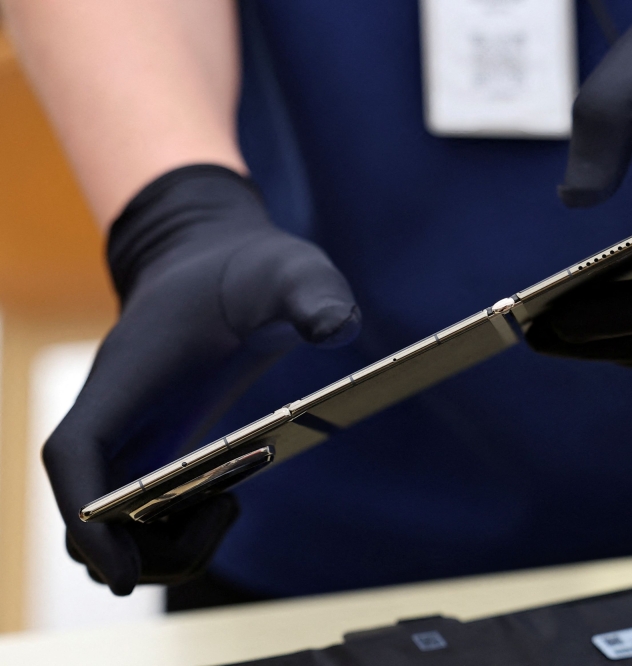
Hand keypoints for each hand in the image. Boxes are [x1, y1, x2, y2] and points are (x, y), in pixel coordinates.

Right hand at [43, 165, 360, 594]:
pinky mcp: (155, 448)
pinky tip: (226, 502)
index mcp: (131, 375)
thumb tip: (339, 327)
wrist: (218, 259)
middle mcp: (116, 415)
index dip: (86, 517)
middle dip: (145, 549)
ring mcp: (131, 436)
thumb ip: (312, 293)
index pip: (75, 452)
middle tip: (225, 515)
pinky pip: (140, 512)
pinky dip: (173, 530)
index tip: (118, 573)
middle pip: (88, 513)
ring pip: (110, 523)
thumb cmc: (246, 268)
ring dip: (161, 546)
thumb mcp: (288, 271)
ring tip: (229, 507)